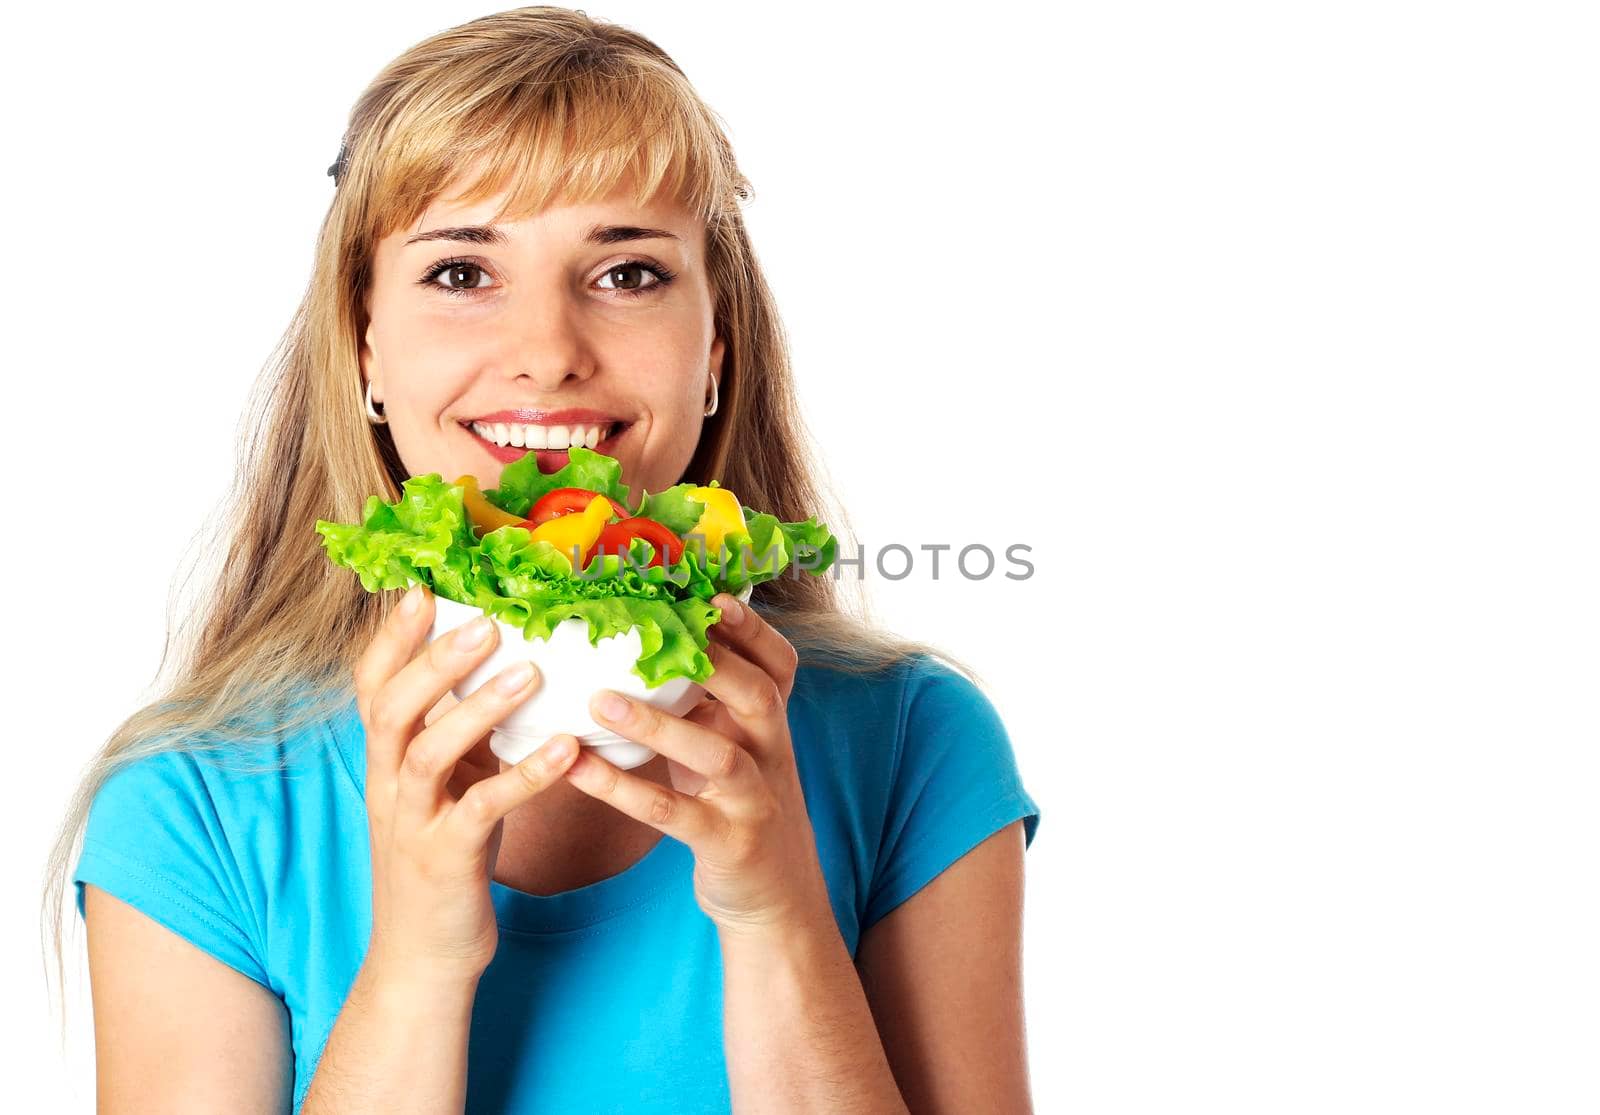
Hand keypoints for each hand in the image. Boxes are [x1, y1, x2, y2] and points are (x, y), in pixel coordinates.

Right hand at [353, 583, 581, 981]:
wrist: (424, 955)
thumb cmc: (446, 855)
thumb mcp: (446, 784)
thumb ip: (461, 730)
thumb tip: (508, 663)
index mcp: (386, 757)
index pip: (372, 684)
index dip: (392, 637)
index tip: (423, 588)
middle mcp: (387, 783)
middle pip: (392, 707)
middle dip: (435, 660)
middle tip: (487, 621)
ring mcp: (411, 823)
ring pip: (431, 752)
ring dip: (480, 708)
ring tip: (533, 672)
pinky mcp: (445, 859)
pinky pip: (482, 809)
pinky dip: (524, 776)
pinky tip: (567, 749)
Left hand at [567, 592, 835, 938]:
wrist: (775, 894)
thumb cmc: (738, 805)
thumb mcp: (737, 747)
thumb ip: (710, 702)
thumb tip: (649, 641)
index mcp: (772, 724)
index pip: (779, 665)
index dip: (752, 630)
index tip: (712, 596)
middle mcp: (772, 754)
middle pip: (758, 695)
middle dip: (712, 662)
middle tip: (651, 633)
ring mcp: (753, 800)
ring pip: (716, 754)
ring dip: (657, 725)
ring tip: (599, 701)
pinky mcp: (728, 843)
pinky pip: (674, 812)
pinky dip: (623, 789)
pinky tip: (577, 769)